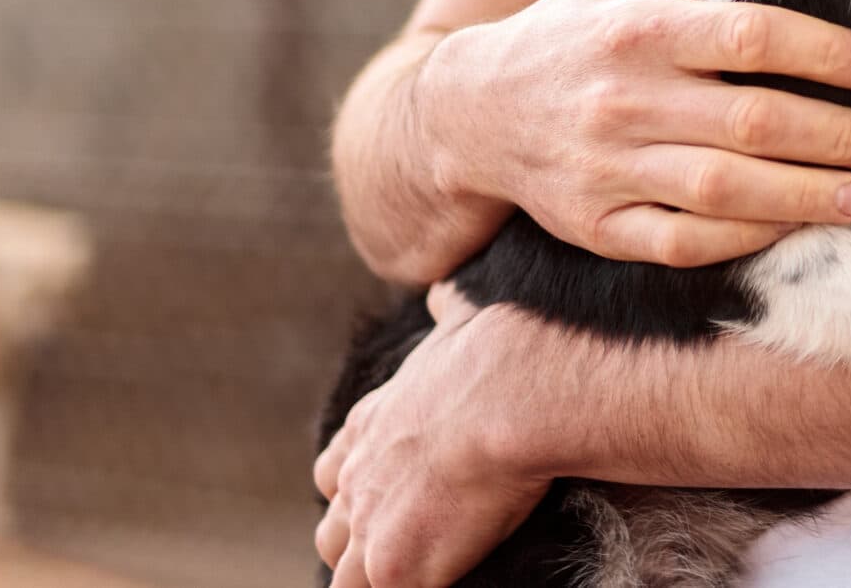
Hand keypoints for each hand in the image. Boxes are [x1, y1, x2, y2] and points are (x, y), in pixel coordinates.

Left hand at [313, 295, 547, 587]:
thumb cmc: (504, 353)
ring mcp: (370, 525)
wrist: (516, 393)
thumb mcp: (460, 316)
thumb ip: (446, 310)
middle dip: (359, 538)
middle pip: (333, 528)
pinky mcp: (395, 566)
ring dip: (373, 573)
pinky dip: (409, 586)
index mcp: (373, 422)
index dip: (357, 484)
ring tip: (415, 564)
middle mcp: (358, 474)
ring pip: (346, 574)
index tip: (386, 493)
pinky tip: (443, 578)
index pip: (338, 466)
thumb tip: (443, 292)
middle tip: (402, 541)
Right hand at [421, 0, 850, 265]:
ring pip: (722, 190)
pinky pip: (679, 242)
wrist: (468, 113)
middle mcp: (622, 100)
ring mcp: (607, 170)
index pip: (750, 36)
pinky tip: (793, 226)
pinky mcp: (596, 227)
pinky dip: (742, 240)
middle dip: (837, 134)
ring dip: (803, 195)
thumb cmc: (570, 32)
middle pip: (750, 120)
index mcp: (639, 29)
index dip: (825, 52)